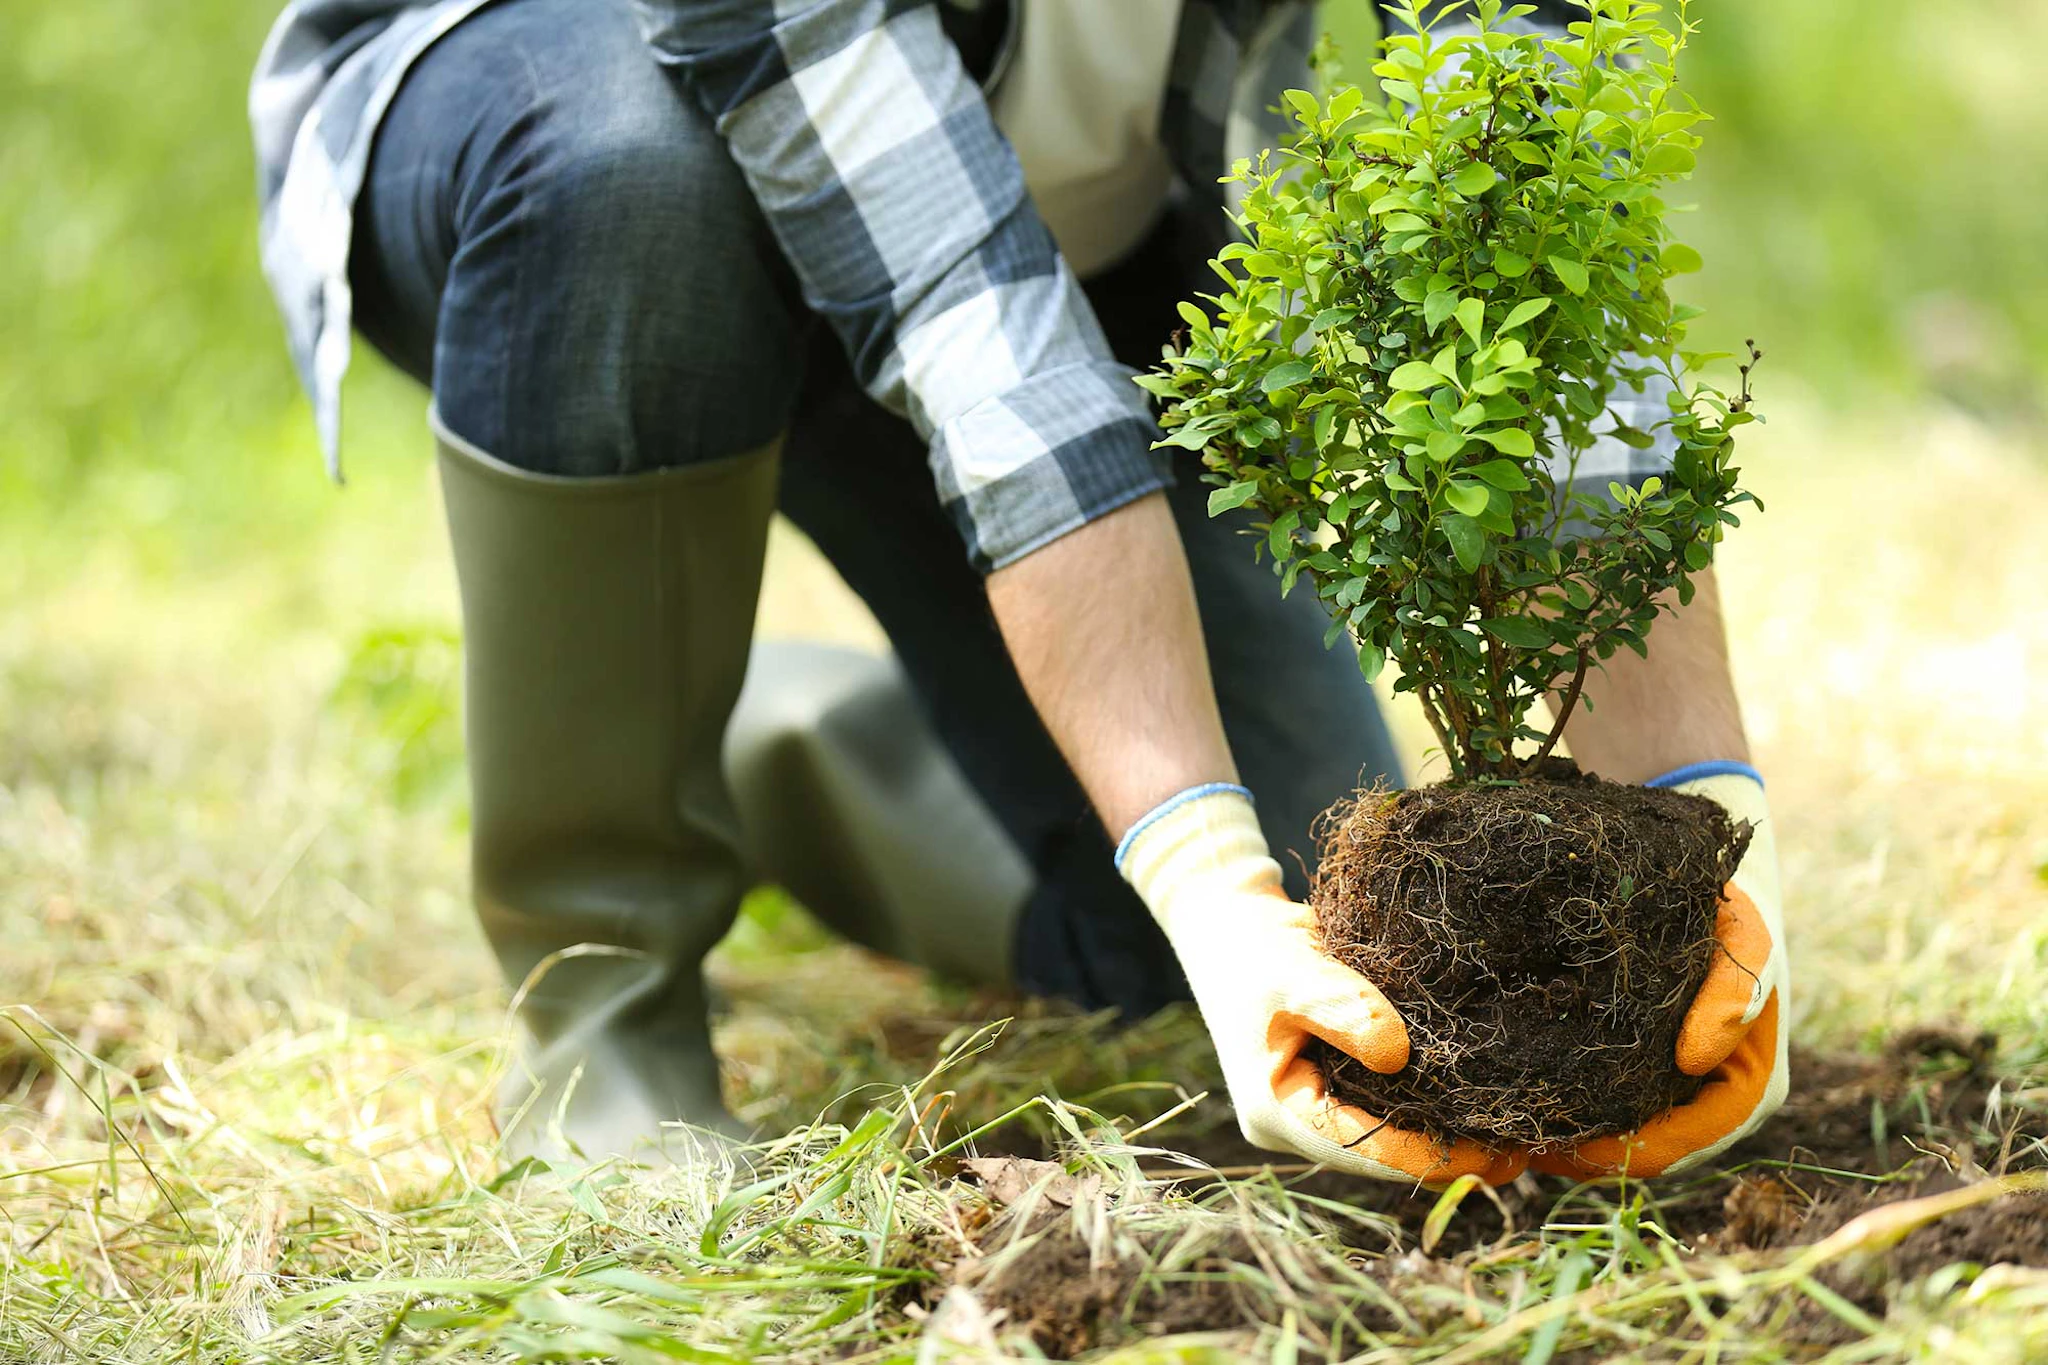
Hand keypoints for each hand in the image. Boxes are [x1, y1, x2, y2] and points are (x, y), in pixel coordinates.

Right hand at [1118, 786, 1527, 1185]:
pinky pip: (1386, 1105)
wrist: (1229, 919)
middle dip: (1445, 1153)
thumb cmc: (1254, 944)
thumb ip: (1342, 1008)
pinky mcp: (1334, 1081)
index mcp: (1274, 1110)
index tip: (1492, 1155)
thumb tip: (1399, 1054)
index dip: (1427, 1156)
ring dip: (1443, 1133)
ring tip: (1515, 1134)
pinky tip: (1481, 1100)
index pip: (1360, 1147)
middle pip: (1379, 1153)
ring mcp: (1314, 1103)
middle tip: (1522, 1152)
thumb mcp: (1292, 970)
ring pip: (1386, 1133)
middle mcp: (1294, 1121)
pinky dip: (1430, 1105)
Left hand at [1533, 766, 1789, 1178]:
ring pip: (1611, 1135)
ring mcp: (1671, 1094)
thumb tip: (1695, 1056)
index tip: (1562, 1144)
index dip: (1620, 1155)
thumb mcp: (1743, 935)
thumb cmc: (1727, 913)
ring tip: (1501, 1120)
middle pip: (1636, 1154)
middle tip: (1511, 1138)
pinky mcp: (1635, 1072)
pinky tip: (1509, 1087)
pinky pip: (1596, 1103)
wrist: (1700, 887)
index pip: (1678, 1146)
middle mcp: (1706, 1104)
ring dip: (1561, 1135)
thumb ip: (1736, 987)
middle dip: (1577, 1152)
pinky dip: (1558, 1102)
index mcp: (1744, 1090)